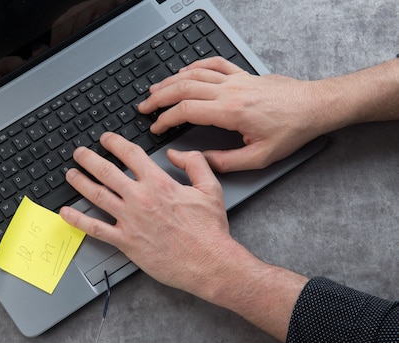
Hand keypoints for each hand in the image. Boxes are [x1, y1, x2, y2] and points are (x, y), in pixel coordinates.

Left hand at [60, 132, 308, 341]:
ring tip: (70, 174)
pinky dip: (78, 220)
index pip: (131, 155)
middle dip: (89, 159)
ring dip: (80, 182)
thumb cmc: (210, 230)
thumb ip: (194, 163)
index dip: (115, 143)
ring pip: (97, 195)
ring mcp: (130, 220)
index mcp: (159, 183)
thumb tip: (175, 153)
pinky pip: (96, 228)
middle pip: (107, 171)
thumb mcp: (211, 188)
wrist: (208, 263)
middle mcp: (140, 198)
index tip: (106, 139)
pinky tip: (65, 212)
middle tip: (79, 153)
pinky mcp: (125, 242)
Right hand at [138, 57, 331, 171]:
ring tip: (155, 90)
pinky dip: (196, 65)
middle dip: (159, 98)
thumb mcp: (260, 157)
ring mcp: (236, 79)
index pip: (186, 111)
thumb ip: (226, 161)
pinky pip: (215, 63)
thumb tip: (201, 160)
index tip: (156, 128)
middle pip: (183, 88)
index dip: (165, 119)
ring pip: (195, 74)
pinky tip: (185, 71)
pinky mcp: (244, 74)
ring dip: (171, 81)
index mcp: (231, 112)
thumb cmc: (292, 131)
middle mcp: (230, 91)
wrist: (315, 107)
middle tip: (144, 107)